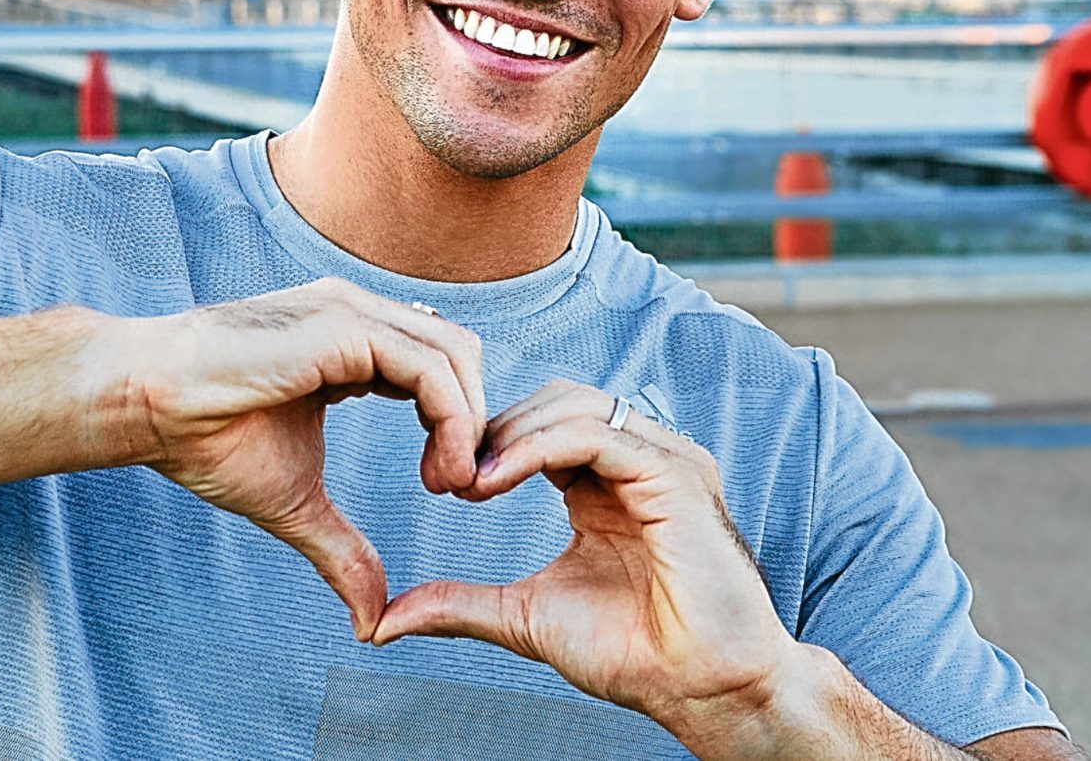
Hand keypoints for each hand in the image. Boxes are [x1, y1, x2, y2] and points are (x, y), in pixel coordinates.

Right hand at [118, 278, 484, 639]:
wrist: (147, 405)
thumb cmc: (205, 438)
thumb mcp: (295, 503)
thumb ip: (342, 549)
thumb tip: (370, 621)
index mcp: (349, 341)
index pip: (436, 365)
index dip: (456, 423)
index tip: (446, 486)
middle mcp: (356, 315)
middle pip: (460, 353)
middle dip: (475, 423)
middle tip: (459, 489)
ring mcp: (351, 313)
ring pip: (454, 355)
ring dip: (470, 427)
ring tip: (450, 485)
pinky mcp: (342, 325)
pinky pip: (429, 368)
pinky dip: (451, 421)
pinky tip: (436, 473)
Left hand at [371, 380, 797, 732]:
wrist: (705, 692)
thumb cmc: (636, 656)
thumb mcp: (526, 618)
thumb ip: (462, 605)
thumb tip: (385, 621)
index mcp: (608, 482)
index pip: (542, 422)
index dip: (487, 438)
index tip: (438, 480)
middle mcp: (640, 460)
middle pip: (555, 399)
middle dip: (492, 427)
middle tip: (443, 475)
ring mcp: (664, 462)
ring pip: (573, 405)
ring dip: (509, 434)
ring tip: (467, 480)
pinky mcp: (677, 476)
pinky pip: (597, 434)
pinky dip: (537, 447)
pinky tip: (495, 479)